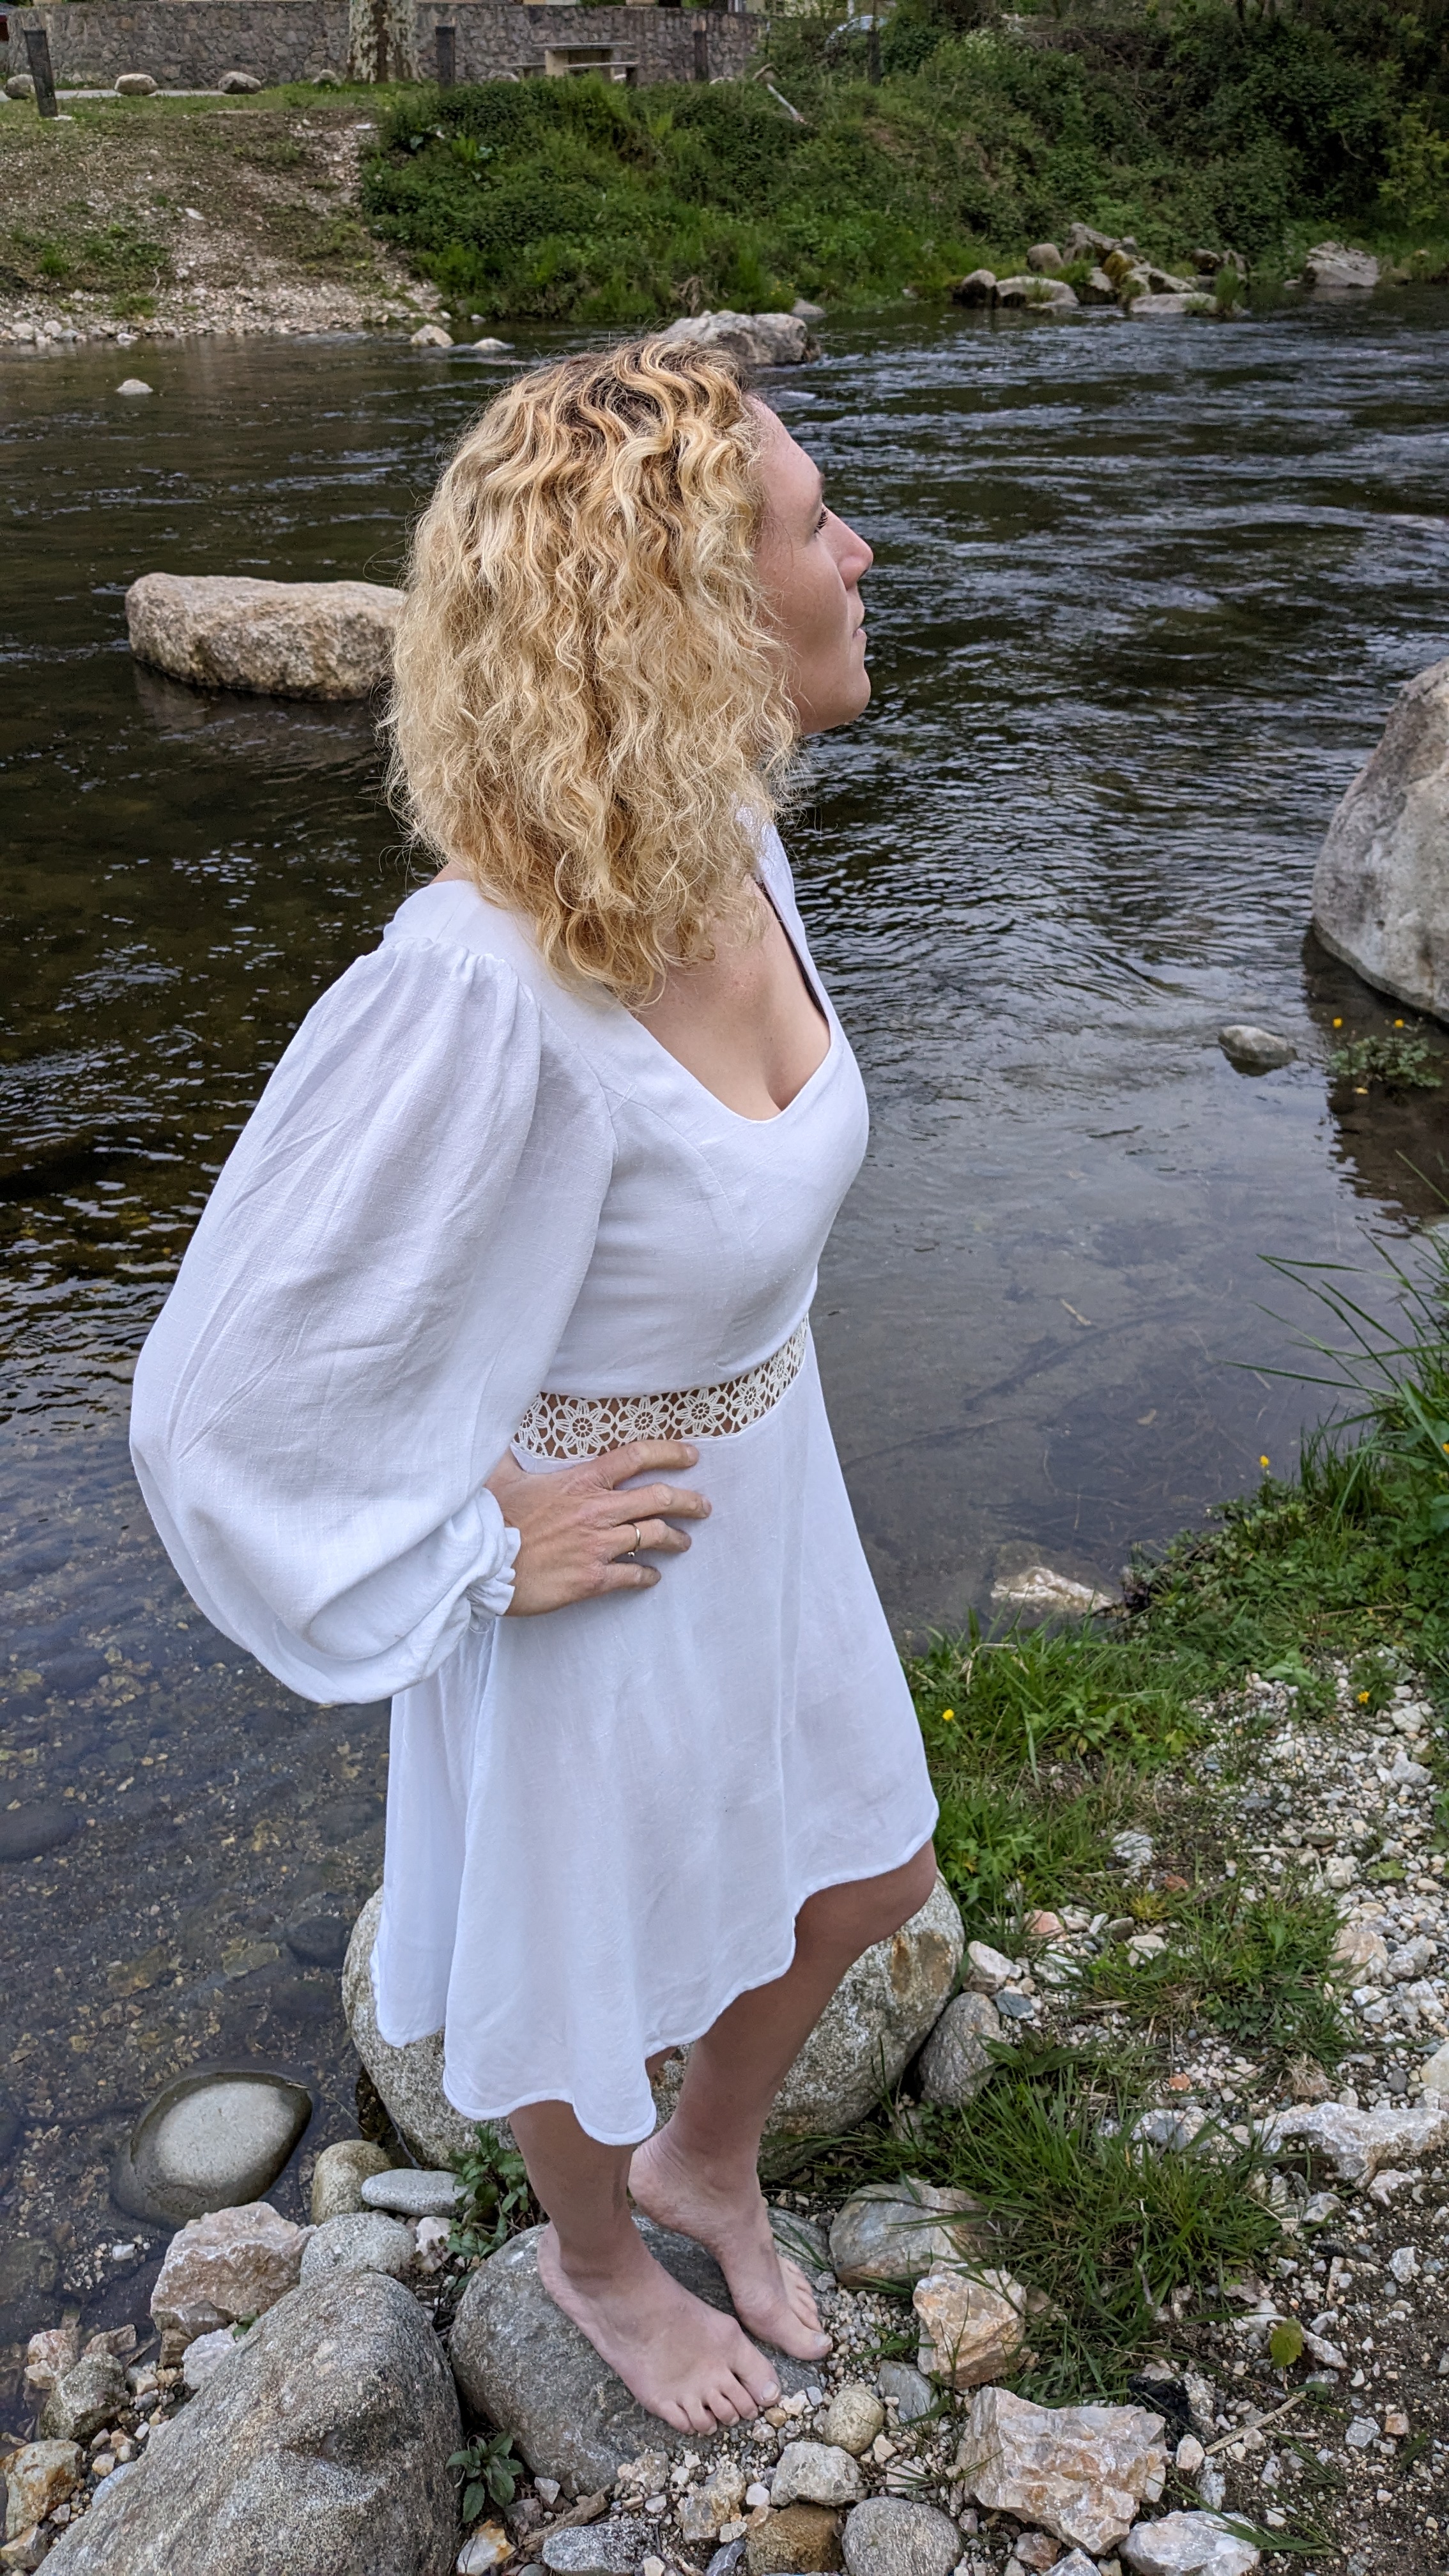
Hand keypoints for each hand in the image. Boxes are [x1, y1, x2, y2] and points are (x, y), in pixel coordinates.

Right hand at [486, 1439, 709, 1615]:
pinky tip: (653, 1577)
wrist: (480, 1564)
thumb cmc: (491, 1519)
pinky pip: (633, 1575)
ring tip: (684, 1542)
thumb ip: (509, 1453)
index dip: (670, 1453)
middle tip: (703, 1506)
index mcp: (581, 1480)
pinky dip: (648, 1576)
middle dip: (689, 1501)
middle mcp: (597, 1510)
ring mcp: (597, 1546)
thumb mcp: (500, 1474)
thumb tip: (499, 1432)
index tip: (691, 1456)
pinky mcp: (592, 1578)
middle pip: (659, 1498)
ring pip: (654, 1536)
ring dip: (676, 1539)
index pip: (636, 1457)